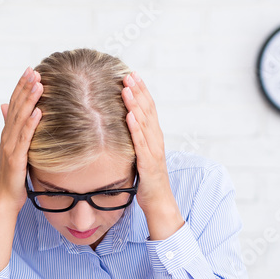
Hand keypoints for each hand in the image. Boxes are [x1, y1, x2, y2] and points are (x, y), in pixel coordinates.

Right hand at [0, 66, 42, 217]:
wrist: (3, 200)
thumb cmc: (12, 177)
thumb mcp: (15, 151)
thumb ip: (16, 133)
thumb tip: (15, 118)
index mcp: (7, 134)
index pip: (13, 105)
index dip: (21, 87)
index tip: (30, 71)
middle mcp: (6, 137)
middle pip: (15, 107)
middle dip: (24, 88)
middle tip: (34, 70)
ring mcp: (10, 147)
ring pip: (19, 119)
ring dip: (29, 100)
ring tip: (38, 84)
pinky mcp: (16, 159)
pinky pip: (24, 139)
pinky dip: (31, 124)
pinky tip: (39, 112)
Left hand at [122, 71, 183, 240]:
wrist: (159, 203)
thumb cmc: (147, 182)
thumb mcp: (139, 157)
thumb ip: (134, 142)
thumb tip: (120, 128)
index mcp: (154, 138)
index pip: (149, 109)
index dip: (141, 91)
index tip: (131, 75)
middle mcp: (156, 141)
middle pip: (148, 111)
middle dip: (139, 91)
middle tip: (128, 74)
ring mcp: (154, 152)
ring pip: (145, 123)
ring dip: (136, 104)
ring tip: (127, 88)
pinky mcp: (148, 164)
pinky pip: (141, 143)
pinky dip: (136, 128)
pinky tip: (129, 115)